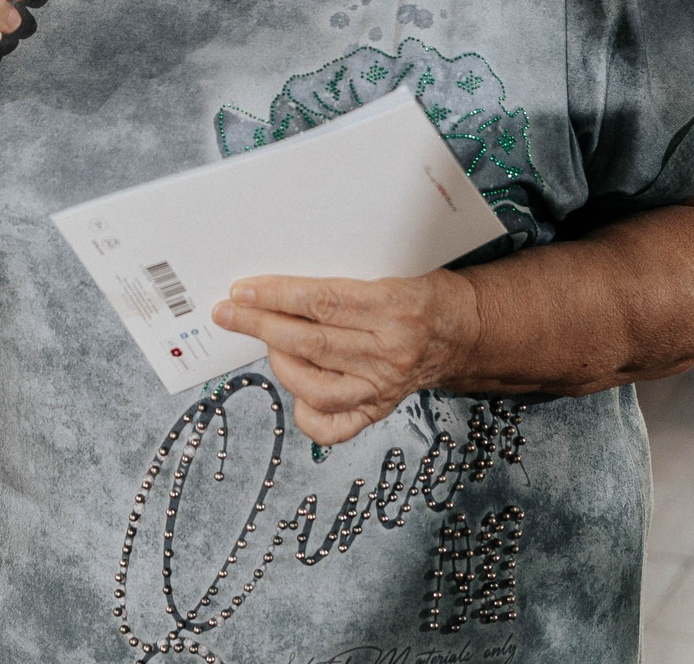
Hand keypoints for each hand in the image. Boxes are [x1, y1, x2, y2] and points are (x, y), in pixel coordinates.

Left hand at [213, 271, 483, 446]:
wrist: (465, 331)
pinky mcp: (379, 408)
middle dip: (260, 326)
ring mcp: (384, 386)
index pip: (323, 301)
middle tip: (228, 314)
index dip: (276, 296)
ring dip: (279, 363)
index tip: (241, 291)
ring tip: (267, 343)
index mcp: (396, 306)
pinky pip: (334, 426)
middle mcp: (391, 351)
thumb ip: (343, 279)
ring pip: (315, 385)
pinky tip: (294, 389)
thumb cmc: (422, 293)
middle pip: (311, 341)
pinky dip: (305, 413)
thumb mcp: (392, 269)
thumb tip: (278, 284)